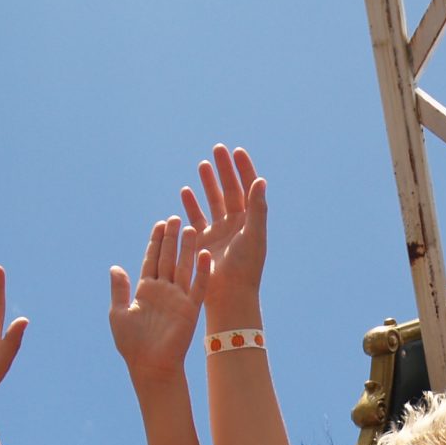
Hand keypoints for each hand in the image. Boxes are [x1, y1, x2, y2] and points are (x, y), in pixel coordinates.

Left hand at [109, 216, 208, 379]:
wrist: (150, 366)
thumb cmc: (132, 344)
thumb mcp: (119, 313)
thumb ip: (119, 290)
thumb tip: (115, 267)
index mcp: (145, 290)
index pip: (151, 259)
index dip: (155, 242)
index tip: (159, 224)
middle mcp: (163, 291)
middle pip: (168, 259)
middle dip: (171, 239)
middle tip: (175, 218)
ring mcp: (178, 299)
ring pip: (183, 268)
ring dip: (187, 249)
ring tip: (190, 229)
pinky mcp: (190, 309)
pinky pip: (198, 287)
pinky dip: (202, 272)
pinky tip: (205, 255)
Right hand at [180, 146, 266, 295]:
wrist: (229, 295)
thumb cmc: (246, 267)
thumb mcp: (254, 235)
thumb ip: (257, 207)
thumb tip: (260, 180)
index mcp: (251, 221)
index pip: (248, 189)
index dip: (244, 169)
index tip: (237, 151)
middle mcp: (236, 224)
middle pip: (230, 190)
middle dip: (224, 170)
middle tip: (217, 149)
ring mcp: (219, 232)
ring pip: (213, 201)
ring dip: (208, 183)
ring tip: (202, 165)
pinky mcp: (203, 241)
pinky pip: (197, 218)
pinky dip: (191, 204)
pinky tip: (185, 190)